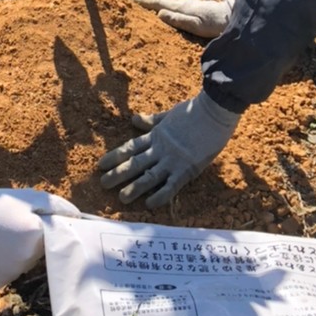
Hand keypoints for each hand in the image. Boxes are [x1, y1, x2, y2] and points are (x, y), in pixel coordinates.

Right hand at [0, 184, 79, 287]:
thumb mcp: (28, 197)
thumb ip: (56, 206)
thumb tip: (78, 216)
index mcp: (41, 236)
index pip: (58, 236)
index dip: (48, 228)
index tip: (38, 222)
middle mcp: (33, 258)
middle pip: (42, 250)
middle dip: (34, 238)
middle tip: (16, 225)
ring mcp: (18, 271)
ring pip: (27, 261)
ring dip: (22, 251)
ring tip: (3, 235)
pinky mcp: (3, 279)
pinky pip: (13, 270)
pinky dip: (8, 262)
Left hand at [97, 91, 238, 206]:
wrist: (214, 111)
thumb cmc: (194, 111)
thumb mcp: (169, 115)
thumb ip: (152, 121)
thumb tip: (134, 120)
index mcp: (157, 136)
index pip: (131, 147)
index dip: (115, 156)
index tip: (100, 164)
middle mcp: (161, 149)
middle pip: (135, 163)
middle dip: (118, 173)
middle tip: (102, 183)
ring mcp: (173, 160)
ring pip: (149, 176)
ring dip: (135, 187)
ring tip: (122, 197)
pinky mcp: (187, 169)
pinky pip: (171, 186)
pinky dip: (160, 195)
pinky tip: (149, 204)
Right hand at [126, 0, 232, 39]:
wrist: (232, 17)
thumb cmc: (215, 25)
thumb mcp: (196, 26)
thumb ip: (178, 20)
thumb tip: (159, 13)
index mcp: (181, 8)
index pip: (157, 2)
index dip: (142, 0)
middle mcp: (182, 3)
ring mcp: (187, 2)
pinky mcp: (192, 4)